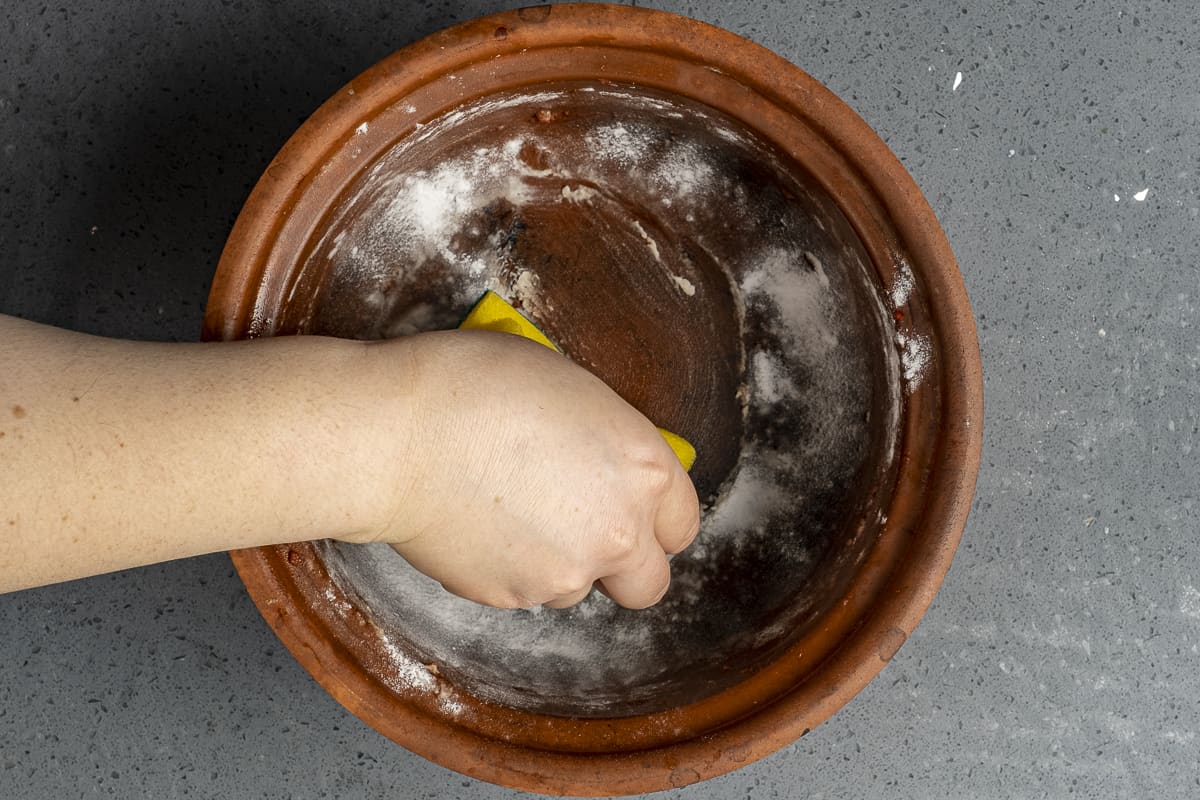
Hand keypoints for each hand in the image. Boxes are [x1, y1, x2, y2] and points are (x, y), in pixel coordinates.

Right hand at [360, 330, 699, 609]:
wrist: (397, 435)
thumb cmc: (474, 386)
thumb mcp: (570, 388)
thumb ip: (608, 441)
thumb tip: (607, 465)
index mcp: (643, 470)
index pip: (683, 522)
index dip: (658, 517)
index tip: (637, 510)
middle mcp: (618, 531)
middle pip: (648, 582)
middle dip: (626, 565)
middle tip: (588, 530)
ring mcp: (565, 572)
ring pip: (579, 586)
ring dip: (560, 561)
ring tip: (512, 511)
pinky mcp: (511, 596)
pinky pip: (525, 590)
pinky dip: (510, 566)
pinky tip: (479, 524)